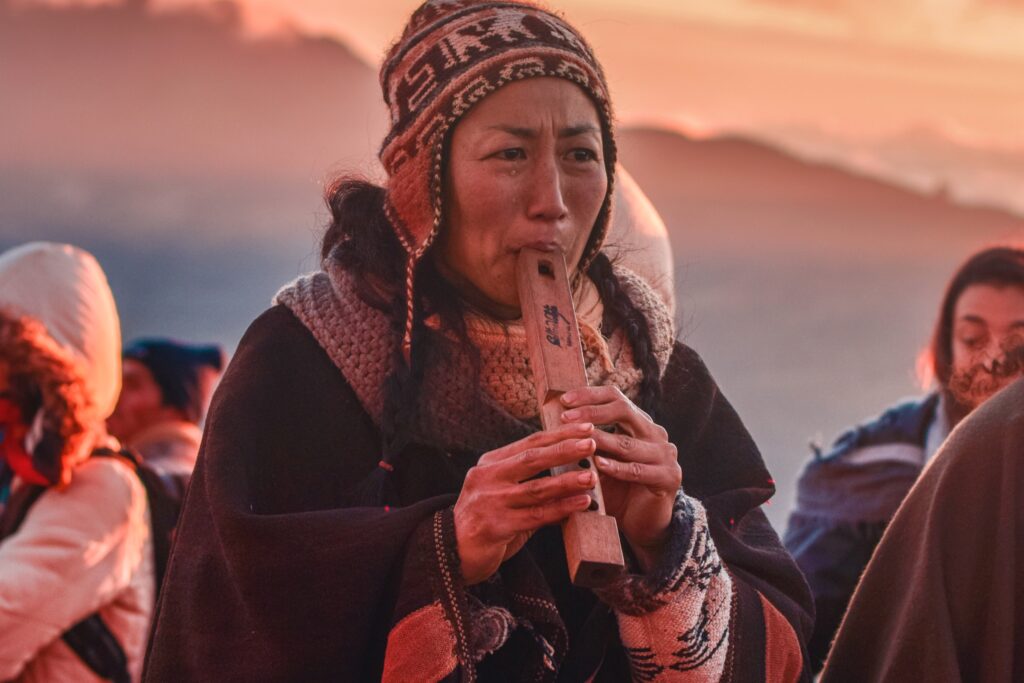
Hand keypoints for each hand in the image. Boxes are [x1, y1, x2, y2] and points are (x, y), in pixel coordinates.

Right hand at [454, 421, 598, 584]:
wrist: (451, 553)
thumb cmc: (484, 521)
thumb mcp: (501, 495)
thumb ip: (530, 485)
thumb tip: (571, 478)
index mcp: (489, 464)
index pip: (529, 443)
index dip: (559, 435)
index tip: (585, 428)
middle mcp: (487, 478)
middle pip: (532, 459)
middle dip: (565, 450)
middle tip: (592, 443)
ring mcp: (490, 502)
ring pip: (536, 488)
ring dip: (567, 481)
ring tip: (591, 477)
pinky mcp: (495, 526)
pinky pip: (536, 515)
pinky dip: (561, 509)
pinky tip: (580, 503)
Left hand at [560, 386, 681, 571]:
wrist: (641, 522)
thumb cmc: (615, 489)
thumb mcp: (598, 460)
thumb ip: (584, 441)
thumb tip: (552, 423)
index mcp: (639, 423)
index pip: (615, 397)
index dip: (590, 395)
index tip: (564, 400)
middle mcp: (655, 433)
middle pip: (624, 410)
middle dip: (592, 413)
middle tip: (566, 418)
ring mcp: (665, 455)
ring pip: (627, 443)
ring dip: (600, 440)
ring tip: (577, 440)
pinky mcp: (668, 478)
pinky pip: (637, 470)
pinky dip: (616, 468)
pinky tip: (598, 465)